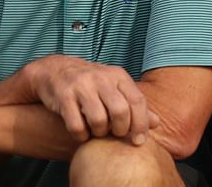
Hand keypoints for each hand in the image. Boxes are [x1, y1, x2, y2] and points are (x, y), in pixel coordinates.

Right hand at [28, 56, 156, 143]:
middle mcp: (102, 78)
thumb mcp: (115, 87)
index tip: (140, 141)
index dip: (141, 123)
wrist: (55, 70)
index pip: (137, 100)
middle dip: (120, 129)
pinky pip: (76, 125)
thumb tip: (156, 123)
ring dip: (100, 133)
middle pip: (120, 110)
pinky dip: (81, 135)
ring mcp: (82, 86)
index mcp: (118, 76)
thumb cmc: (92, 84)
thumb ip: (134, 104)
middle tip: (116, 134)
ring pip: (98, 119)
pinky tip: (82, 134)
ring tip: (98, 132)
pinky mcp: (64, 97)